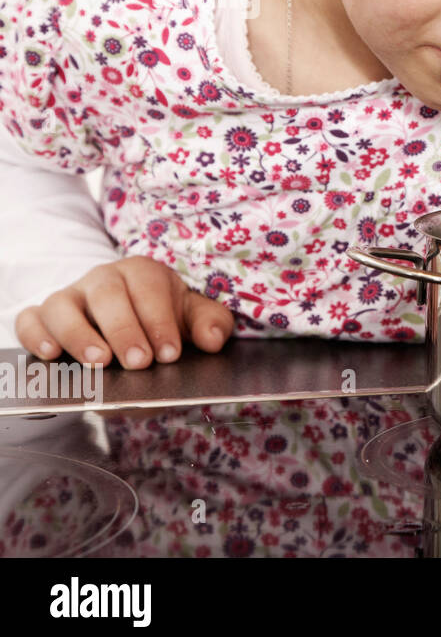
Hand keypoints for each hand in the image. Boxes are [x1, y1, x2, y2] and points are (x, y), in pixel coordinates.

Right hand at [15, 256, 234, 368]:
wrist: (131, 318)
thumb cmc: (163, 316)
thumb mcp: (192, 315)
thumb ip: (210, 323)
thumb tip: (214, 339)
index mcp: (142, 272)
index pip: (149, 290)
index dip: (160, 322)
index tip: (170, 354)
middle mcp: (102, 279)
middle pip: (107, 296)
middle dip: (124, 331)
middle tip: (139, 363)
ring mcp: (69, 296)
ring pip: (63, 306)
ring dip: (78, 334)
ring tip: (98, 362)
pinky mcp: (43, 316)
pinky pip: (30, 320)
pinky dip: (35, 335)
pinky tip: (50, 354)